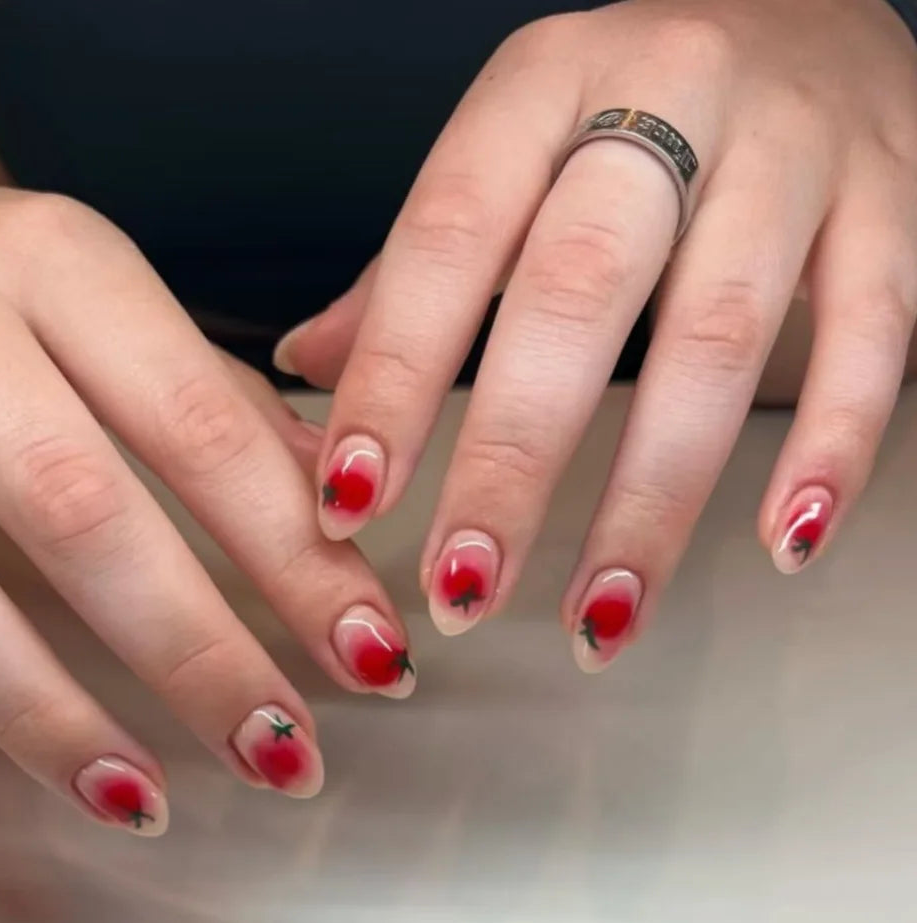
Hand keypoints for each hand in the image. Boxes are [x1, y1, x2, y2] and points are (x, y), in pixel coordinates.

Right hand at [0, 148, 415, 830]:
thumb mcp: (107, 296)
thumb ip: (217, 403)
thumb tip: (336, 513)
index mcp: (53, 262)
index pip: (201, 429)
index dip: (295, 558)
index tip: (365, 653)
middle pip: (73, 511)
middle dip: (192, 654)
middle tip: (276, 752)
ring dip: (38, 714)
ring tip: (133, 797)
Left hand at [278, 0, 916, 669]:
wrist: (813, 10)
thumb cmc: (635, 100)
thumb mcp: (511, 149)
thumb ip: (416, 267)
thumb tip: (310, 362)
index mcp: (541, 88)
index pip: (445, 241)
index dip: (392, 378)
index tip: (350, 499)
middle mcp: (668, 95)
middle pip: (575, 297)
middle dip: (511, 461)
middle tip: (463, 585)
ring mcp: (792, 149)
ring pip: (715, 338)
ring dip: (650, 499)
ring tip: (598, 617)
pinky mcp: (892, 202)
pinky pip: (871, 338)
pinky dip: (828, 449)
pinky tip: (780, 544)